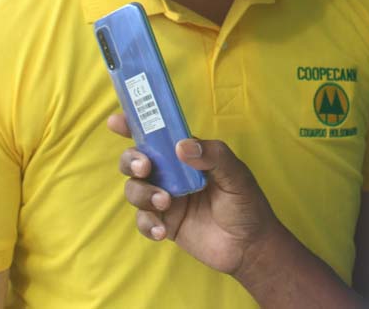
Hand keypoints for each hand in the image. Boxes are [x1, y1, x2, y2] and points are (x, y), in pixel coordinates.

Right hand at [108, 114, 278, 276]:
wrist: (250, 247)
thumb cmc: (247, 204)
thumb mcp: (237, 175)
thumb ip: (214, 156)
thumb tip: (182, 146)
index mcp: (187, 155)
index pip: (159, 134)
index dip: (135, 125)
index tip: (117, 121)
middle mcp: (172, 174)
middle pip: (136, 160)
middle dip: (132, 160)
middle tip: (145, 167)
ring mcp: (166, 199)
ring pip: (134, 190)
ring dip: (143, 193)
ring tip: (165, 203)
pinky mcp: (165, 224)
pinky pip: (143, 220)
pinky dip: (148, 224)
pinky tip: (163, 231)